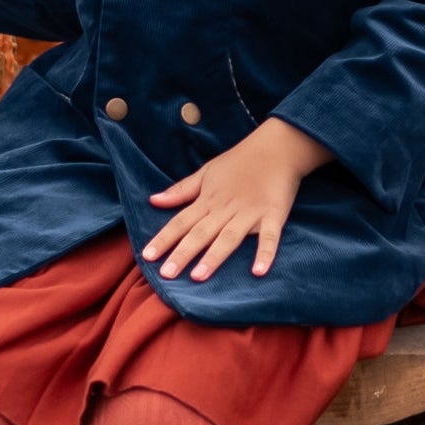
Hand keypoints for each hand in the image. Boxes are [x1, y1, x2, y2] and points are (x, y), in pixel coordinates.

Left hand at [143, 116, 334, 282]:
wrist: (277, 147)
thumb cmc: (239, 161)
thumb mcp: (206, 172)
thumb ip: (181, 190)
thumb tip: (153, 200)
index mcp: (208, 200)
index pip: (181, 221)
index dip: (164, 238)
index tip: (147, 256)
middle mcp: (226, 208)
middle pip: (200, 233)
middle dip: (182, 253)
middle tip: (166, 275)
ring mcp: (250, 213)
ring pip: (228, 237)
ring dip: (214, 256)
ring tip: (198, 277)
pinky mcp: (273, 215)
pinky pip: (269, 237)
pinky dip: (265, 253)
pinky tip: (258, 271)